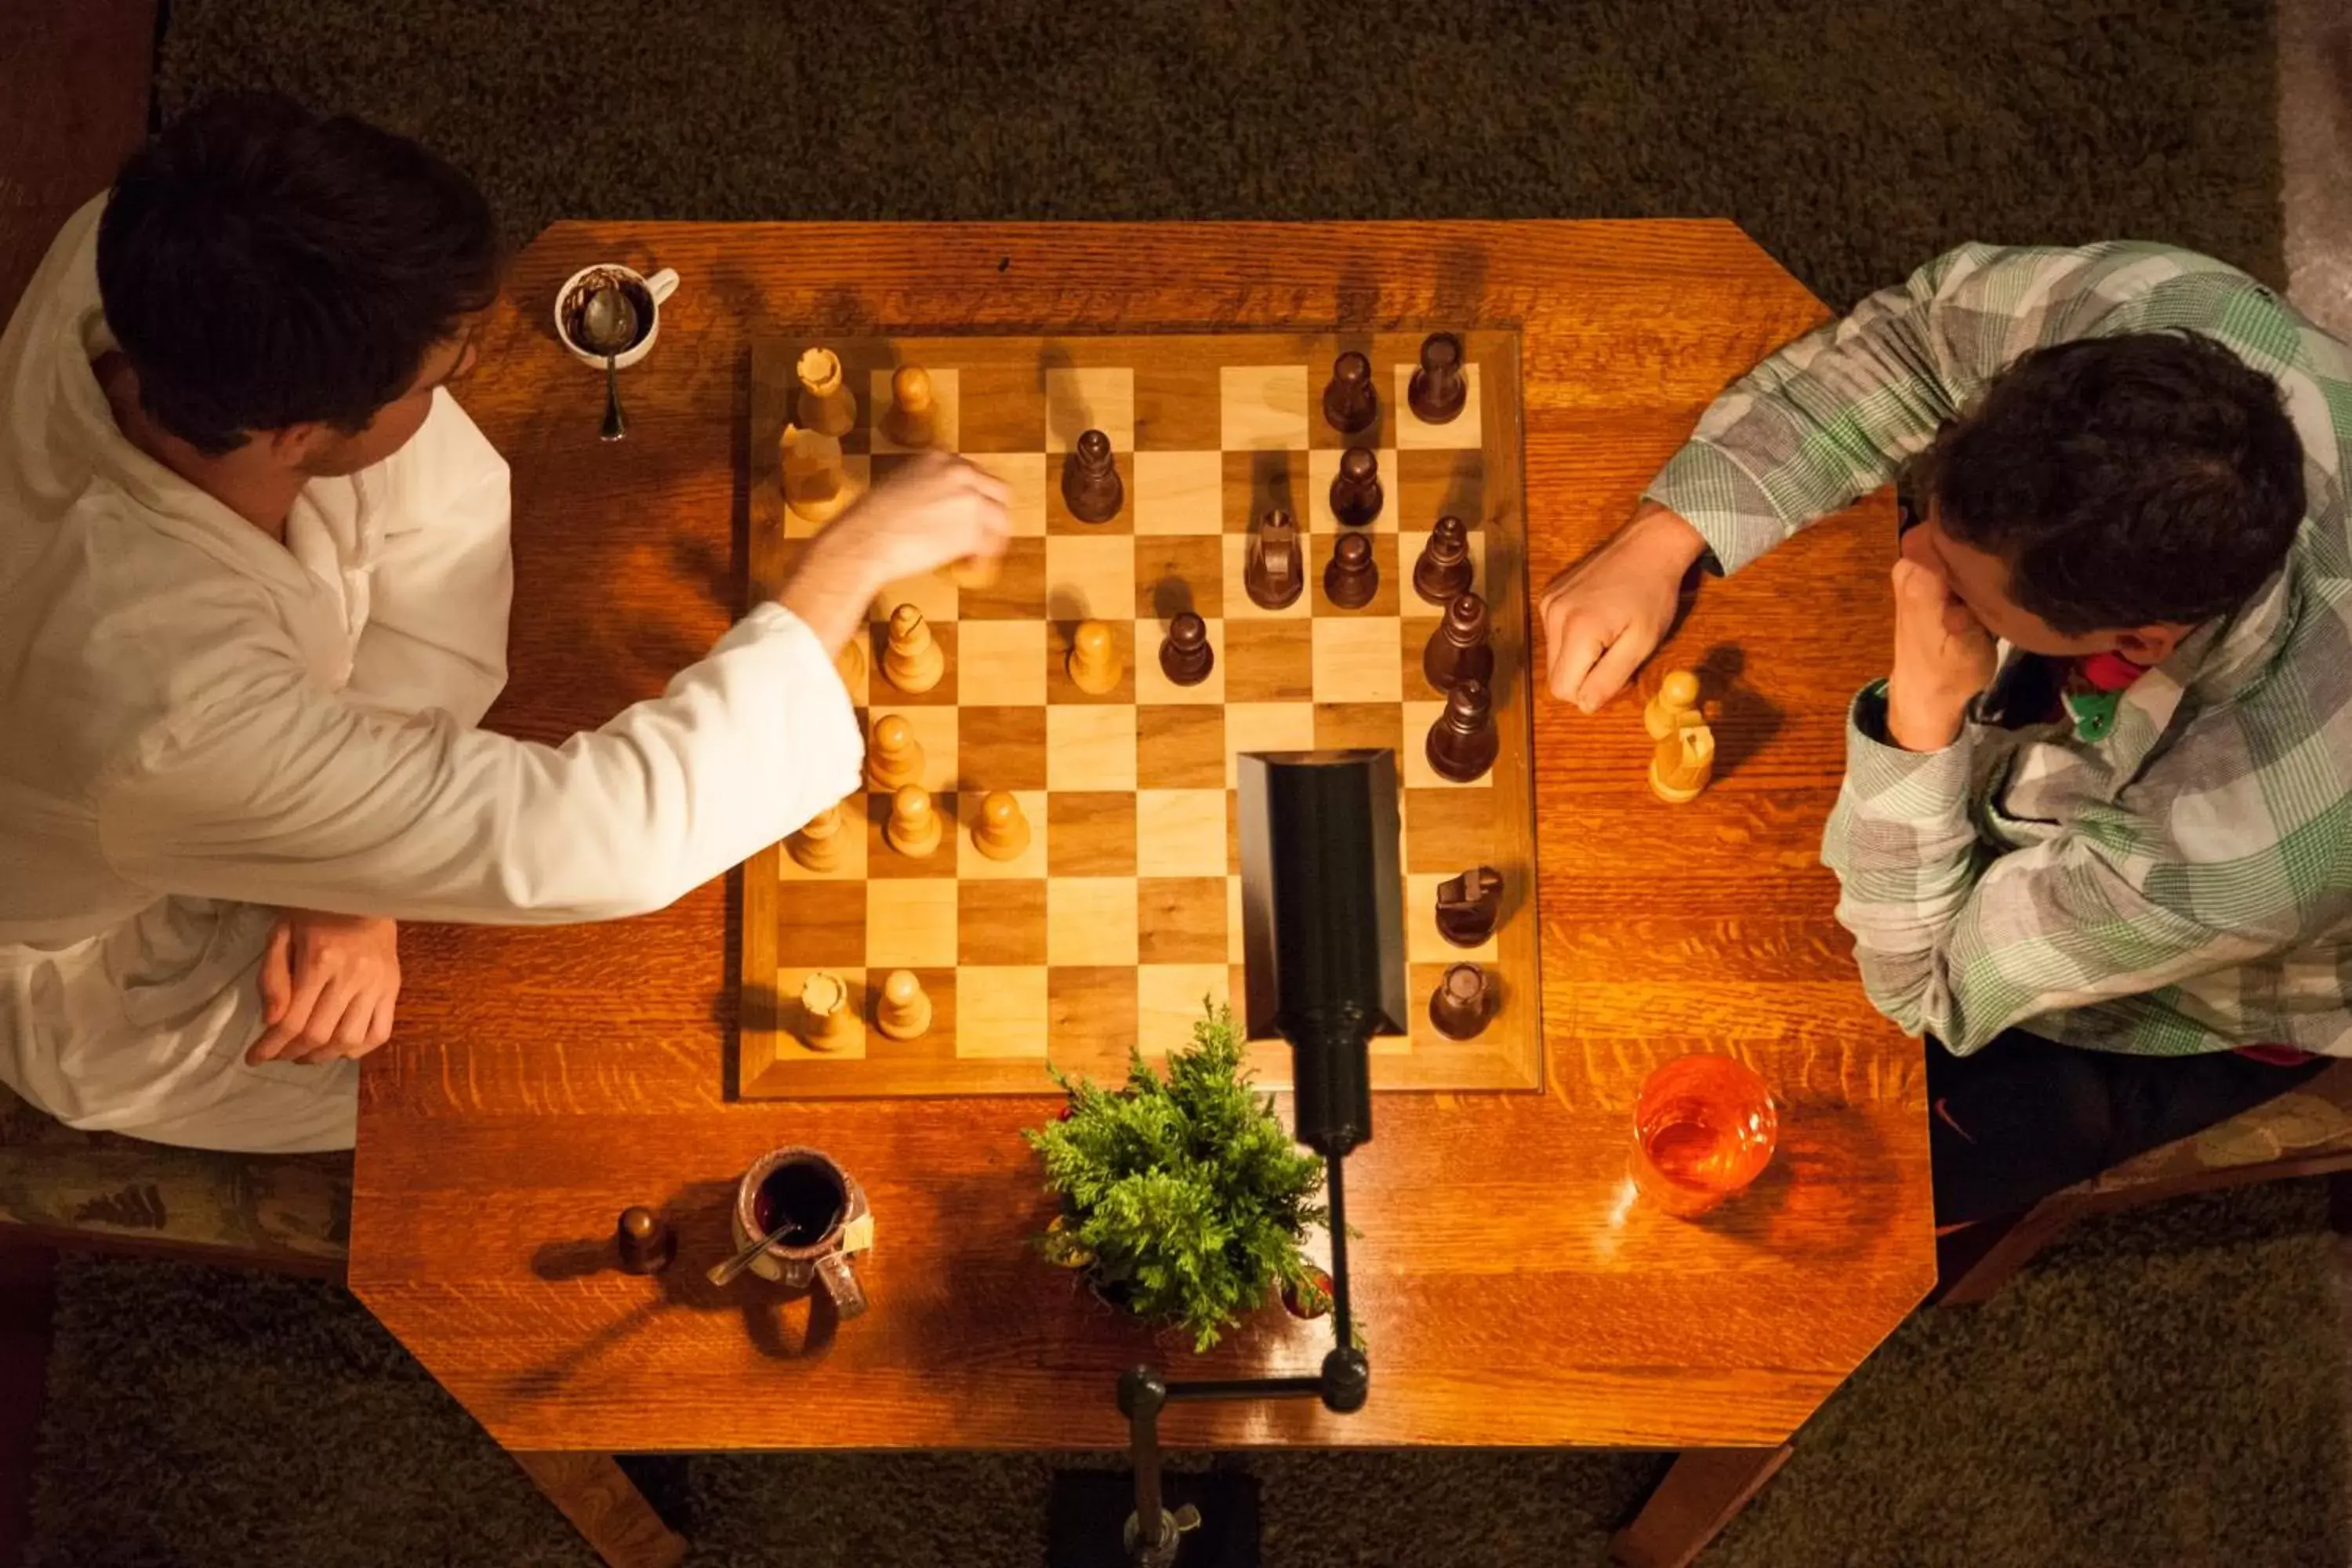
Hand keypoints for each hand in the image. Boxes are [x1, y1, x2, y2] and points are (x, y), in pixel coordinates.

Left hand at [248, 910, 400, 1064]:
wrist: (363, 892)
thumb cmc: (315, 911)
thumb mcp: (281, 934)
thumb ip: (272, 978)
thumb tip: (270, 1021)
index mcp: (319, 961)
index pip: (293, 1020)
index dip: (271, 1046)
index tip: (255, 1057)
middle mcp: (352, 976)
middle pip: (319, 1034)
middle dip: (291, 1053)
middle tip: (278, 1055)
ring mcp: (377, 984)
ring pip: (349, 1039)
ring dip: (322, 1056)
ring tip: (305, 1054)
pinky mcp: (392, 987)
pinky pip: (379, 1032)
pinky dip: (358, 1048)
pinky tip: (339, 1048)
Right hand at [778, 452, 1011, 649]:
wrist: (864, 540)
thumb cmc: (869, 519)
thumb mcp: (897, 484)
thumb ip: (924, 487)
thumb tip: (935, 506)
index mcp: (939, 458)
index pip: (973, 472)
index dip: (974, 494)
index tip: (971, 510)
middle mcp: (959, 472)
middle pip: (998, 490)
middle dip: (993, 510)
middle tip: (987, 530)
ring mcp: (969, 500)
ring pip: (1001, 518)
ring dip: (994, 536)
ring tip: (981, 552)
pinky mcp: (972, 531)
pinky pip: (991, 547)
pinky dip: (983, 559)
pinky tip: (969, 566)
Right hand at [1539, 503, 1708, 710]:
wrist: (1648, 544)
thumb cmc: (1653, 593)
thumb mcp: (1642, 642)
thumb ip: (1611, 678)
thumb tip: (1585, 706)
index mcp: (1578, 630)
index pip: (1563, 689)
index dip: (1590, 693)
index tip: (1619, 675)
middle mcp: (1554, 616)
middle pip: (1555, 676)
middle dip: (1585, 677)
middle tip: (1617, 657)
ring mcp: (1548, 603)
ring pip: (1554, 657)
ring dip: (1580, 658)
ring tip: (1610, 636)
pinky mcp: (1549, 595)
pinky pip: (1554, 635)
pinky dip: (1574, 639)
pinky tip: (1599, 620)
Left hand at [1885, 530, 1997, 751]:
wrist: (1924, 694)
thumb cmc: (1950, 674)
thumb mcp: (1970, 646)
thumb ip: (1972, 607)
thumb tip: (1979, 573)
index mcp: (1919, 579)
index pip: (1945, 527)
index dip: (1976, 526)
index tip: (2007, 530)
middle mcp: (1910, 566)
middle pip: (1948, 528)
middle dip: (1979, 536)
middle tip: (2013, 547)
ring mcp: (1911, 569)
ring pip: (1948, 539)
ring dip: (1975, 549)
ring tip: (2005, 557)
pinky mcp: (1918, 576)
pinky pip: (1945, 553)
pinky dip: (1967, 559)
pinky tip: (1989, 569)